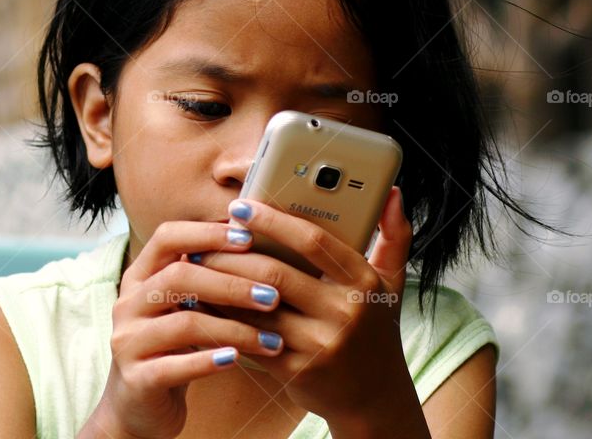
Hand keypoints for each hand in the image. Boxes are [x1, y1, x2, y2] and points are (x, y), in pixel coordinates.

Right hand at [85, 219, 285, 438]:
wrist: (138, 406)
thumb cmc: (171, 346)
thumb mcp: (181, 306)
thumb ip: (204, 276)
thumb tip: (255, 234)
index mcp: (140, 276)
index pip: (167, 237)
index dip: (207, 233)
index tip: (250, 239)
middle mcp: (128, 303)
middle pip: (178, 277)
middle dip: (231, 284)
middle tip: (273, 296)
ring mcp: (128, 341)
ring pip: (184, 324)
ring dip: (235, 329)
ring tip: (272, 339)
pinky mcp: (136, 379)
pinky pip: (175, 366)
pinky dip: (209, 361)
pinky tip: (238, 360)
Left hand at [188, 187, 416, 425]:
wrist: (373, 398)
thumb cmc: (375, 329)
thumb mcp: (390, 283)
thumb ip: (394, 235)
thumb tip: (394, 193)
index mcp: (362, 283)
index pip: (312, 241)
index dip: (272, 221)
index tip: (241, 207)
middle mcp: (343, 313)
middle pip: (275, 274)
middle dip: (233, 254)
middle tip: (205, 239)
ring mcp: (319, 345)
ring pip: (255, 308)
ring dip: (220, 285)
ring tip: (196, 265)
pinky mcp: (295, 371)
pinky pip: (249, 338)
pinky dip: (222, 318)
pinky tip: (203, 302)